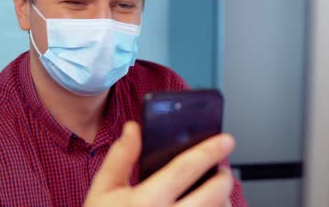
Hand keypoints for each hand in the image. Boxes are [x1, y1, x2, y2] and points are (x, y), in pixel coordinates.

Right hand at [84, 121, 234, 206]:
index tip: (225, 140)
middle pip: (214, 194)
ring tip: (216, 193)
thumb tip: (133, 129)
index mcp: (146, 202)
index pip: (186, 168)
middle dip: (224, 177)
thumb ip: (119, 158)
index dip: (210, 151)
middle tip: (222, 169)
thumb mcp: (102, 191)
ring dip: (224, 201)